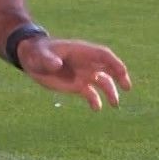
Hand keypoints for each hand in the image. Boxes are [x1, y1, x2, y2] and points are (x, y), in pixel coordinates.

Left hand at [17, 37, 131, 110]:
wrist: (31, 59)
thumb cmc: (36, 52)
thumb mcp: (40, 55)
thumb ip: (48, 59)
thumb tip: (56, 65)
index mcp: (82, 52)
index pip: (103, 56)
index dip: (114, 63)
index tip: (122, 72)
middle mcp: (86, 63)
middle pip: (109, 68)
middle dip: (119, 76)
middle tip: (127, 87)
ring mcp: (83, 74)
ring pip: (103, 82)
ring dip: (110, 92)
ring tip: (114, 104)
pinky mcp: (77, 85)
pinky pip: (91, 93)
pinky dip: (95, 101)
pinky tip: (96, 108)